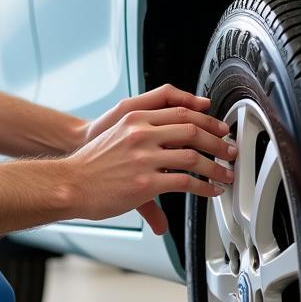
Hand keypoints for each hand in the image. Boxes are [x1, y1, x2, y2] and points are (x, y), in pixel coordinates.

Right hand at [67, 85, 234, 234]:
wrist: (71, 182)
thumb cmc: (92, 163)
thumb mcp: (117, 134)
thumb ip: (145, 131)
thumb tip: (169, 140)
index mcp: (136, 118)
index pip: (180, 111)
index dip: (205, 119)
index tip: (218, 129)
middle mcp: (141, 133)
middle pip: (191, 129)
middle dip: (216, 141)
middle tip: (229, 150)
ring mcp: (144, 158)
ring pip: (193, 156)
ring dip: (216, 166)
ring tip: (226, 173)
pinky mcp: (146, 183)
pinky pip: (185, 182)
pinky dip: (203, 186)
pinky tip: (210, 190)